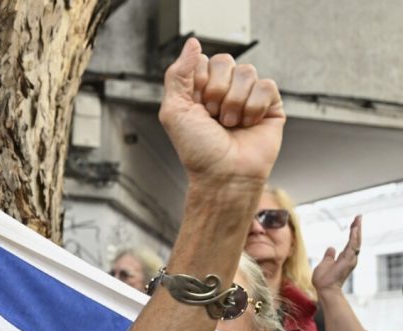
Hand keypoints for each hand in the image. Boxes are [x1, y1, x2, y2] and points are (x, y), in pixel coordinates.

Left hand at [159, 38, 284, 186]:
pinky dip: (254, 107)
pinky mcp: (270, 104)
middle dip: (216, 92)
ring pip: (246, 72)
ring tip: (229, 124)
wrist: (224, 174)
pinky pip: (266, 85)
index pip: (202, 61)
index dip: (199, 82)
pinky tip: (248, 123)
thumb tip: (192, 43)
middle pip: (225, 61)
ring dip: (234, 102)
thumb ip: (178, 74)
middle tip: (213, 116)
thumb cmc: (198, 150)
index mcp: (199, 90)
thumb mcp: (174, 111)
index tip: (197, 106)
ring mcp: (247, 96)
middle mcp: (223, 90)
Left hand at [313, 215, 360, 293]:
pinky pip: (352, 247)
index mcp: (344, 257)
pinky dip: (354, 238)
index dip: (353, 232)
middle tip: (359, 216)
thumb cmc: (323, 279)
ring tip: (358, 220)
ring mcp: (350, 259)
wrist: (324, 289)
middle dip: (357, 228)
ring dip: (357, 230)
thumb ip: (329, 256)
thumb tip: (331, 248)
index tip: (354, 223)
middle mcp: (350, 258)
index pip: (350, 242)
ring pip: (356, 242)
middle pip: (356, 240)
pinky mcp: (347, 261)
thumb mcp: (325, 263)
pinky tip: (355, 229)